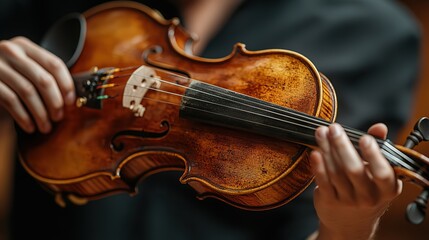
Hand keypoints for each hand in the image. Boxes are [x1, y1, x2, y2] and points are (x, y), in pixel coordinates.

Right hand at [0, 36, 74, 132]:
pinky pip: (11, 101)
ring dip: (40, 113)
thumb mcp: (28, 70)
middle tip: (59, 117)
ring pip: (28, 91)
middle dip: (54, 102)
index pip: (54, 64)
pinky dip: (23, 117)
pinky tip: (30, 126)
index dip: (66, 85)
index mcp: (25, 46)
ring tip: (46, 126)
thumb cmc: (10, 79)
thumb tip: (72, 97)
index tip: (70, 102)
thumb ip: (46, 76)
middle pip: (43, 79)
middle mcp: (11, 51)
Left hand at [310, 123, 401, 239]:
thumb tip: (380, 127)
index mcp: (387, 189)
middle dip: (342, 146)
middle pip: (354, 170)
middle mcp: (368, 197)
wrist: (351, 223)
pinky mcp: (329, 201)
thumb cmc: (367, 189)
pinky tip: (314, 151)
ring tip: (321, 132)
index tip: (364, 138)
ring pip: (335, 172)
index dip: (373, 156)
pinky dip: (317, 165)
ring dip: (327, 149)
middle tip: (334, 128)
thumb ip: (378, 148)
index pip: (383, 173)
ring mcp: (348, 200)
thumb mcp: (379, 173)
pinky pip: (322, 181)